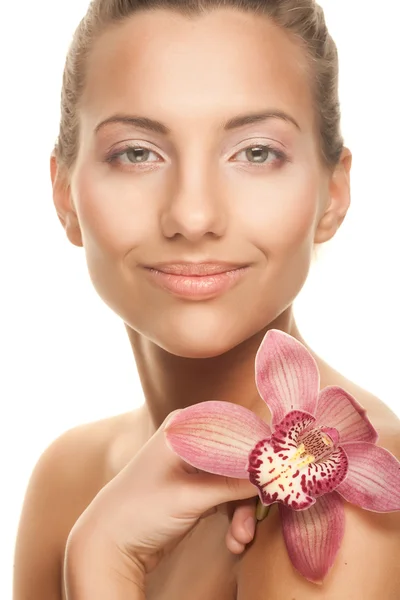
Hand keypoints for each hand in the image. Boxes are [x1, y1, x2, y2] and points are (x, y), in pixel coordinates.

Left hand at [68, 410, 259, 577]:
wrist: (108, 544)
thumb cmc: (141, 510)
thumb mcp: (191, 497)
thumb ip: (234, 484)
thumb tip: (276, 474)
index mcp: (186, 426)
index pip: (238, 426)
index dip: (262, 449)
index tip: (283, 473)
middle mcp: (193, 439)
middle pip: (241, 456)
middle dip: (254, 488)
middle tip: (266, 512)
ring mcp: (196, 464)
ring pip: (238, 479)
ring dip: (245, 510)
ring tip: (243, 537)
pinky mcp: (198, 486)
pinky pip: (229, 495)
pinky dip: (235, 516)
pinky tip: (235, 540)